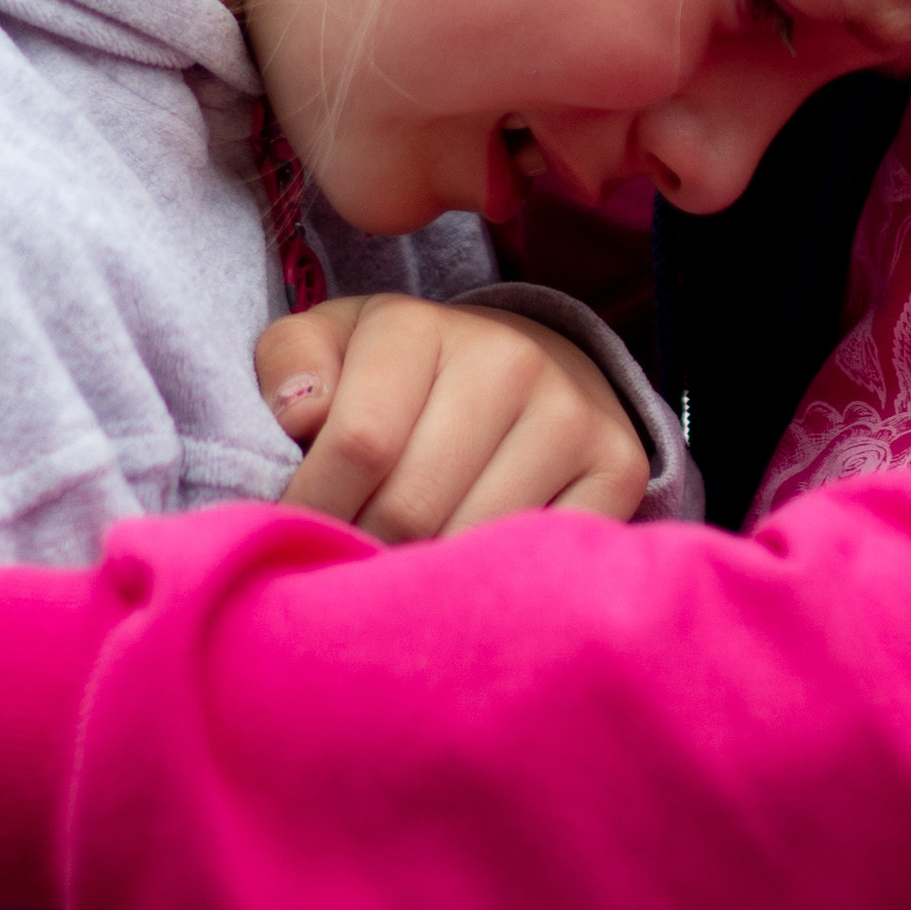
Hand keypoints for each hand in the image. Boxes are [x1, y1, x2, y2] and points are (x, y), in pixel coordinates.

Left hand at [257, 293, 652, 542]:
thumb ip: (291, 367)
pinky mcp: (620, 467)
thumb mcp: (332, 349)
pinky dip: (498, 584)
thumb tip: (301, 416)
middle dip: (365, 553)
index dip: (314, 511)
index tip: (297, 540)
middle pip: (413, 506)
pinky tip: (470, 576)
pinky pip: (542, 559)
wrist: (524, 368)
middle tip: (349, 571)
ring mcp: (571, 415)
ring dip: (425, 581)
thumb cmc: (398, 378)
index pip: (358, 444)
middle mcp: (508, 359)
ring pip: (475, 541)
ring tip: (402, 578)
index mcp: (419, 326)